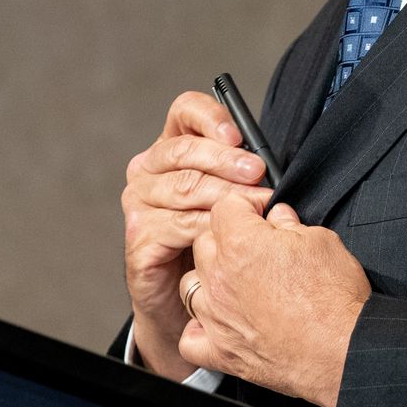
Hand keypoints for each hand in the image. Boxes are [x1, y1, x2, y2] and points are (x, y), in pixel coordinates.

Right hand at [123, 90, 273, 376]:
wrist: (184, 295)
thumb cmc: (212, 238)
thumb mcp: (229, 197)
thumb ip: (241, 172)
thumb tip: (269, 160)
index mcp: (170, 148)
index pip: (184, 111)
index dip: (210, 116)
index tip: (237, 134)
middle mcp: (147, 170)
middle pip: (185, 150)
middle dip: (226, 160)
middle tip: (258, 172)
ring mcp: (138, 202)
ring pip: (185, 188)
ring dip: (226, 196)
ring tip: (257, 206)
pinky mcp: (138, 236)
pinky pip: (179, 225)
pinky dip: (209, 228)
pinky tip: (229, 235)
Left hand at [178, 196, 370, 406]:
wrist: (343, 349)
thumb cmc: (336, 299)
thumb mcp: (321, 242)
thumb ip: (291, 225)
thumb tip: (279, 218)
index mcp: (243, 244)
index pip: (224, 207)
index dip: (245, 207)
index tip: (259, 214)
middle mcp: (221, 279)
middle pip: (203, 243)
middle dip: (226, 239)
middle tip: (255, 248)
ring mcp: (217, 317)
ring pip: (191, 286)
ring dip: (210, 280)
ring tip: (237, 284)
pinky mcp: (222, 352)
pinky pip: (189, 339)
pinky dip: (199, 330)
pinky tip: (220, 323)